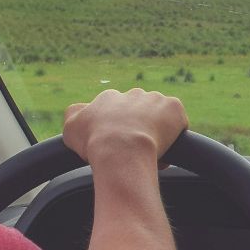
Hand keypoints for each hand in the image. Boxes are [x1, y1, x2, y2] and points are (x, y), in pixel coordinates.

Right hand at [63, 88, 187, 165]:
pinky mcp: (174, 108)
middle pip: (138, 112)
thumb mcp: (70, 129)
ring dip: (157, 133)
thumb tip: (78, 111)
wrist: (121, 150)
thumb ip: (74, 115)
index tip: (118, 147)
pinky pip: (178, 122)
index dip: (118, 132)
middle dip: (138, 130)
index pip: (115, 112)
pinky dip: (175, 136)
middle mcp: (132, 94)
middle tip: (135, 151)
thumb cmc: (95, 143)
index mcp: (109, 98)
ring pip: (159, 117)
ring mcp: (155, 99)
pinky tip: (166, 151)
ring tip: (151, 155)